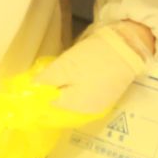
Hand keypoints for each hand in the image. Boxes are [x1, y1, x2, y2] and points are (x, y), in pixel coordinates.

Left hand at [35, 22, 151, 115]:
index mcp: (76, 106)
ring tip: (66, 69)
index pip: (49, 103)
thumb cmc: (93, 58)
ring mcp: (100, 103)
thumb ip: (47, 81)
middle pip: (62, 101)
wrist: (127, 46)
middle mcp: (88, 110)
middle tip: (51, 69)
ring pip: (74, 97)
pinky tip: (78, 72)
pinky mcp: (108, 94)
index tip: (37, 76)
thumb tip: (30, 90)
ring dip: (66, 86)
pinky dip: (79, 84)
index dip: (41, 90)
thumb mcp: (64, 67)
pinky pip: (86, 93)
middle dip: (54, 88)